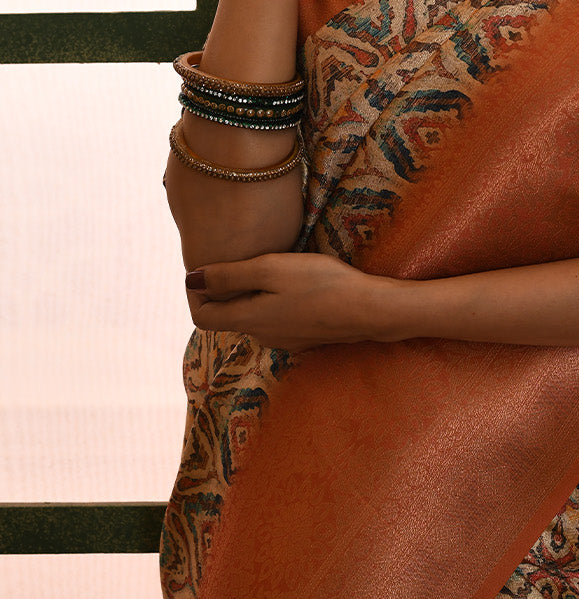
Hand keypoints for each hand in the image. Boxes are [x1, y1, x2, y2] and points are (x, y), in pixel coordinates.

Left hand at [184, 251, 404, 351]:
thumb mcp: (271, 269)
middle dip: (226, 291)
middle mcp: (261, 336)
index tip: (208, 268)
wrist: (369, 309)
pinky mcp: (304, 337)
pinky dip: (275, 302)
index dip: (197, 294)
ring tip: (270, 266)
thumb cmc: (321, 283)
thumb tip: (190, 280)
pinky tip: (295, 283)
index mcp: (248, 319)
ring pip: (254, 316)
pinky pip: (277, 319)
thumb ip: (229, 275)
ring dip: (253, 295)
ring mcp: (284, 339)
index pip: (202, 316)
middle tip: (241, 258)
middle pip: (228, 316)